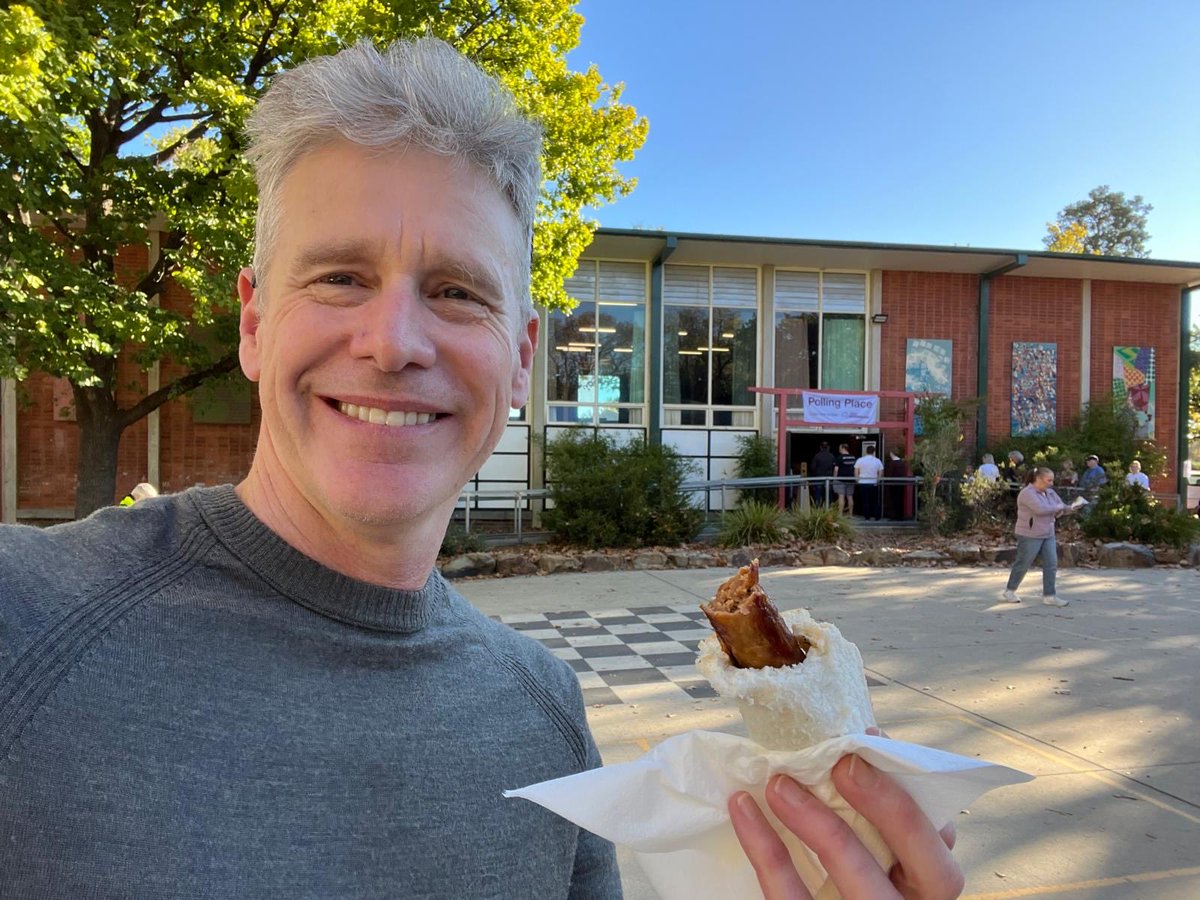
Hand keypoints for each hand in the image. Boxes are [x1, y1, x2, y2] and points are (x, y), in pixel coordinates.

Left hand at [728, 753, 961, 898]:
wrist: (816, 891)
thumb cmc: (843, 870)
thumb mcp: (873, 852)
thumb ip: (874, 816)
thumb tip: (852, 751)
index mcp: (923, 893)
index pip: (941, 862)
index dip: (911, 808)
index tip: (873, 747)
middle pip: (916, 870)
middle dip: (885, 809)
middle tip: (842, 763)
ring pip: (855, 885)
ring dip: (817, 825)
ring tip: (779, 783)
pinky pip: (786, 896)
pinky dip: (763, 850)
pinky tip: (744, 809)